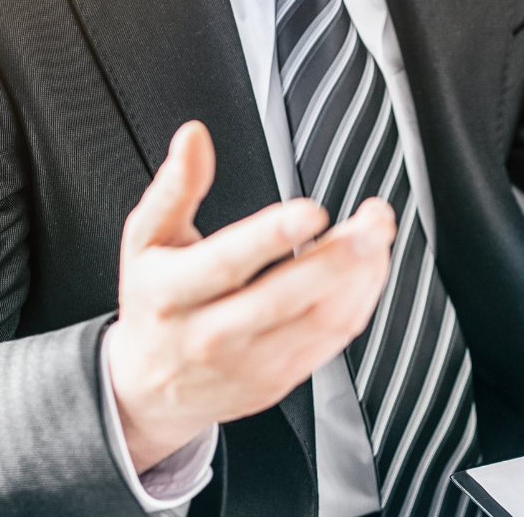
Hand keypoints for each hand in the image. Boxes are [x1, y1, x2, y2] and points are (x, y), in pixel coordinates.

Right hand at [108, 121, 396, 471]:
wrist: (150, 388)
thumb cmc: (154, 301)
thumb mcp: (146, 239)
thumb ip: (175, 186)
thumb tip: (193, 136)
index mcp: (172, 293)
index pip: (226, 264)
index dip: (270, 236)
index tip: (311, 210)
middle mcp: (210, 335)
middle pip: (284, 299)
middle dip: (338, 258)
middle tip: (373, 222)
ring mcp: (249, 363)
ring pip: (318, 322)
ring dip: (360, 276)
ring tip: (377, 233)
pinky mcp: (279, 379)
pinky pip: (333, 341)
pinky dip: (359, 299)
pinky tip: (368, 267)